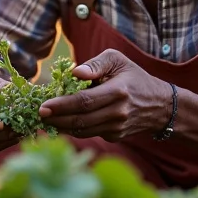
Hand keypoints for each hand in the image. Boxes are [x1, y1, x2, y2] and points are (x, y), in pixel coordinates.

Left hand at [38, 49, 171, 141]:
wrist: (160, 105)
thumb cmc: (134, 77)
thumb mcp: (118, 60)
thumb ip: (96, 63)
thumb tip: (75, 72)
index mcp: (118, 91)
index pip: (84, 101)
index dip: (61, 105)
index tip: (43, 106)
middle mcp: (117, 113)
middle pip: (80, 120)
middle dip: (56, 119)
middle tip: (38, 114)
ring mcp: (116, 128)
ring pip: (83, 131)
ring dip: (61, 127)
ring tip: (44, 119)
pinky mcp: (115, 136)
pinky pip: (89, 134)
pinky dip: (73, 130)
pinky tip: (60, 123)